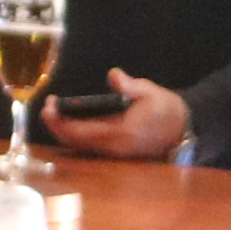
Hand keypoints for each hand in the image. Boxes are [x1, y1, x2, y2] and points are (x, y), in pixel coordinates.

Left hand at [43, 67, 189, 161]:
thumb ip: (130, 86)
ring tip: (53, 114)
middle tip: (46, 109)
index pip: (83, 131)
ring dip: (65, 131)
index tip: (49, 107)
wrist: (183, 129)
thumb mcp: (151, 92)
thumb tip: (114, 75)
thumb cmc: (167, 109)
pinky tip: (68, 123)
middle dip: (58, 126)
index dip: (62, 122)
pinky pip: (89, 146)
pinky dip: (76, 135)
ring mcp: (115, 154)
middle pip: (77, 142)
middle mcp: (115, 148)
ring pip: (81, 146)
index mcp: (122, 133)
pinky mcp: (116, 153)